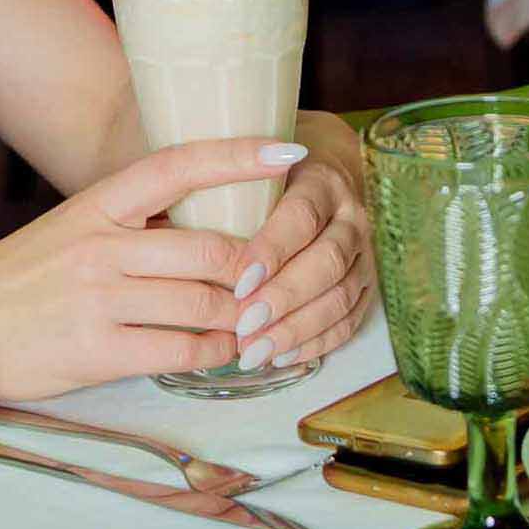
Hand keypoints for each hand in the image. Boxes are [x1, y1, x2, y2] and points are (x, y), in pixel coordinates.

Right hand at [0, 137, 308, 403]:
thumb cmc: (21, 278)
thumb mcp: (72, 228)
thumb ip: (133, 223)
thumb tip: (207, 219)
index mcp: (98, 205)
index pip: (179, 166)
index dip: (238, 155)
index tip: (288, 150)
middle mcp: (102, 246)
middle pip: (211, 248)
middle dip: (256, 267)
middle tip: (279, 277)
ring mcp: (100, 299)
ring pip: (204, 302)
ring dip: (243, 316)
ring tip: (257, 320)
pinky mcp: (97, 350)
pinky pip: (180, 351)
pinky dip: (214, 353)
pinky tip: (224, 352)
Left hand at [233, 118, 373, 377]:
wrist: (319, 179)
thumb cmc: (266, 179)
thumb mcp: (245, 171)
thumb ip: (217, 189)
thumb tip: (161, 226)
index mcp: (320, 181)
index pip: (301, 216)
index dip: (272, 250)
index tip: (239, 280)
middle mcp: (350, 216)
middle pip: (325, 262)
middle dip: (283, 298)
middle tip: (243, 326)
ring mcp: (365, 254)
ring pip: (340, 297)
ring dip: (296, 329)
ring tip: (255, 352)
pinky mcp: (367, 286)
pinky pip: (349, 320)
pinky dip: (316, 342)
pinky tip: (281, 357)